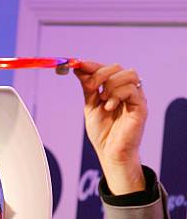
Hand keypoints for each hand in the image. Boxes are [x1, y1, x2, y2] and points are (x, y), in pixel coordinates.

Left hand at [74, 61, 147, 194]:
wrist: (110, 153)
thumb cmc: (103, 133)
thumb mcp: (90, 106)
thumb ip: (88, 88)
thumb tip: (78, 68)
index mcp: (115, 89)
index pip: (107, 68)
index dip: (93, 65)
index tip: (77, 64)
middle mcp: (127, 91)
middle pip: (117, 67)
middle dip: (100, 74)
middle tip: (91, 87)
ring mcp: (135, 98)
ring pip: (128, 74)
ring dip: (111, 85)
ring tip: (103, 102)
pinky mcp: (141, 106)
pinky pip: (132, 89)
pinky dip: (117, 95)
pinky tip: (109, 107)